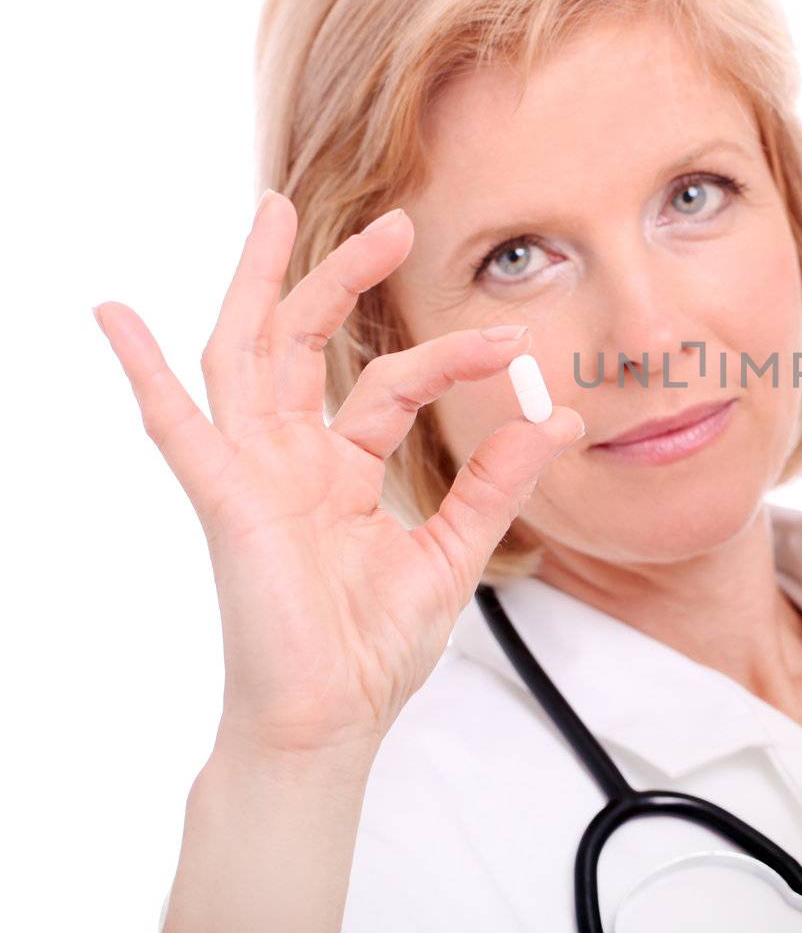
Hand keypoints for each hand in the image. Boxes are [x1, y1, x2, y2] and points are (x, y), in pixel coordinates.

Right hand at [94, 190, 582, 764]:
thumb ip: (497, 479)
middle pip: (306, 344)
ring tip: (273, 212)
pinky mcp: (227, 502)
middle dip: (341, 277)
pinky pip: (179, 428)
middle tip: (394, 223)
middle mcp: (290, 462)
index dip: (450, 358)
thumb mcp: (454, 549)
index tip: (514, 348)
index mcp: (339, 471)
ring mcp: (252, 476)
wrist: (333, 721)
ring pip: (246, 357)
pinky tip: (115, 318)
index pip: (390, 385)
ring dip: (257, 283)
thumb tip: (556, 417)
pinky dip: (143, 372)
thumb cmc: (374, 647)